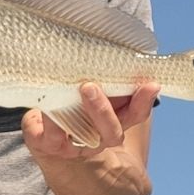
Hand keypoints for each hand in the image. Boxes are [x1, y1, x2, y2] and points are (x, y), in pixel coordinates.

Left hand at [22, 81, 159, 159]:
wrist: (44, 131)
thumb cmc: (73, 101)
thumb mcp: (94, 88)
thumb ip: (107, 77)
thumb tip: (119, 49)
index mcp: (113, 122)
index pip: (135, 114)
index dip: (143, 101)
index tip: (151, 84)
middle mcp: (96, 137)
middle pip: (110, 131)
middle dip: (103, 110)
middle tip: (90, 86)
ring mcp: (70, 144)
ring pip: (78, 136)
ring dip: (72, 116)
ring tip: (64, 96)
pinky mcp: (44, 143)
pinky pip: (46, 135)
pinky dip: (46, 120)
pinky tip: (42, 108)